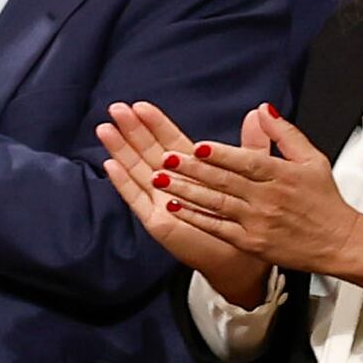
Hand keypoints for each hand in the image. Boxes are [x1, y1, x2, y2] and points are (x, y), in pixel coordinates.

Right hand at [95, 101, 272, 307]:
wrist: (245, 257)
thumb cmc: (247, 219)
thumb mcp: (252, 173)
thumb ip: (250, 145)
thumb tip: (257, 113)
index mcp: (193, 171)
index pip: (168, 141)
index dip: (154, 124)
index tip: (140, 105)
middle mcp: (172, 184)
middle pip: (147, 151)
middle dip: (131, 130)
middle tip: (116, 108)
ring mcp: (161, 202)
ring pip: (136, 171)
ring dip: (120, 151)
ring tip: (105, 129)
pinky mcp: (158, 221)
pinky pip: (137, 199)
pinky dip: (123, 183)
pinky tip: (111, 166)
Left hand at [154, 103, 362, 296]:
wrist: (339, 243)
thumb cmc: (324, 200)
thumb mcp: (313, 160)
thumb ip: (285, 134)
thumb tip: (263, 110)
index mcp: (284, 175)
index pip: (248, 162)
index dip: (221, 154)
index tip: (197, 146)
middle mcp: (270, 198)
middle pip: (226, 181)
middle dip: (193, 170)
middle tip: (165, 159)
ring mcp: (258, 222)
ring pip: (217, 203)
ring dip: (185, 191)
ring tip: (159, 179)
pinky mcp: (251, 242)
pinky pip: (217, 227)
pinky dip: (194, 217)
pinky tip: (173, 207)